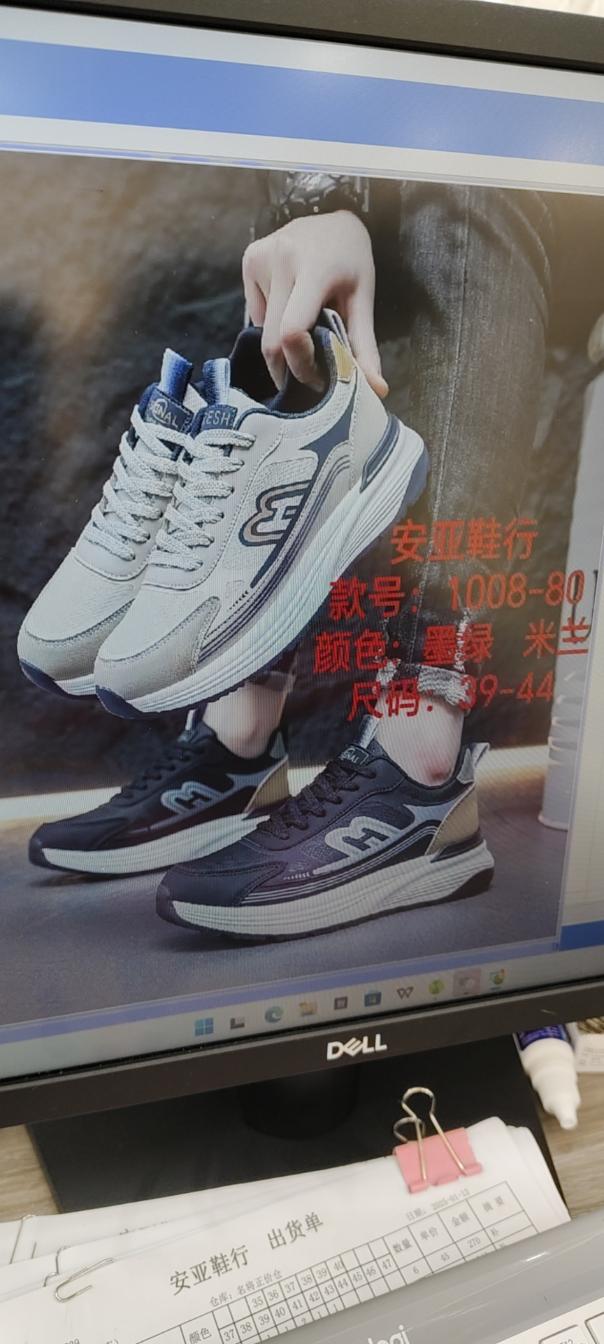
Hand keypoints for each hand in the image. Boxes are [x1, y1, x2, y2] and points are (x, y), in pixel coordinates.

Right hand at [242, 211, 387, 397]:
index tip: (316, 376)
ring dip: (281, 342)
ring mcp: (261, 257)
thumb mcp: (363, 299)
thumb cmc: (352, 261)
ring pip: (263, 329)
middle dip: (287, 367)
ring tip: (304, 327)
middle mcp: (282, 259)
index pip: (293, 331)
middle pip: (272, 339)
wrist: (333, 219)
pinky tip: (290, 305)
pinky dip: (272, 323)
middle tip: (308, 372)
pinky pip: (255, 312)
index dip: (300, 363)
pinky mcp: (250, 259)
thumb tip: (377, 389)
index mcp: (315, 269)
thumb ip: (365, 345)